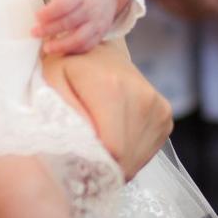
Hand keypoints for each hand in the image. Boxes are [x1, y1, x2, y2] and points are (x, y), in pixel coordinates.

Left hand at [26, 0, 126, 54]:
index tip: (36, 16)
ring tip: (47, 48)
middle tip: (34, 32)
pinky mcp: (100, 33)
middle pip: (68, 22)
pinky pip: (88, 45)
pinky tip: (62, 50)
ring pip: (79, 38)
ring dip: (61, 45)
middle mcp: (90, 8)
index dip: (48, 12)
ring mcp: (96, 22)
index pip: (63, 4)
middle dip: (49, 29)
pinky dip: (74, 50)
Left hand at [41, 40, 172, 179]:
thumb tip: (81, 145)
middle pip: (125, 158)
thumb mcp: (52, 80)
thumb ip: (61, 111)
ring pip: (136, 160)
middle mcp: (143, 97)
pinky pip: (145, 152)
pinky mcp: (165, 116)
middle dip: (103, 167)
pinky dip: (128, 155)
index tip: (77, 164)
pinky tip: (113, 139)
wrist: (101, 50)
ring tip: (97, 145)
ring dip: (115, 163)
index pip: (111, 149)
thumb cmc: (69, 66)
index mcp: (112, 88)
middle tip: (83, 159)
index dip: (94, 165)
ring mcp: (159, 107)